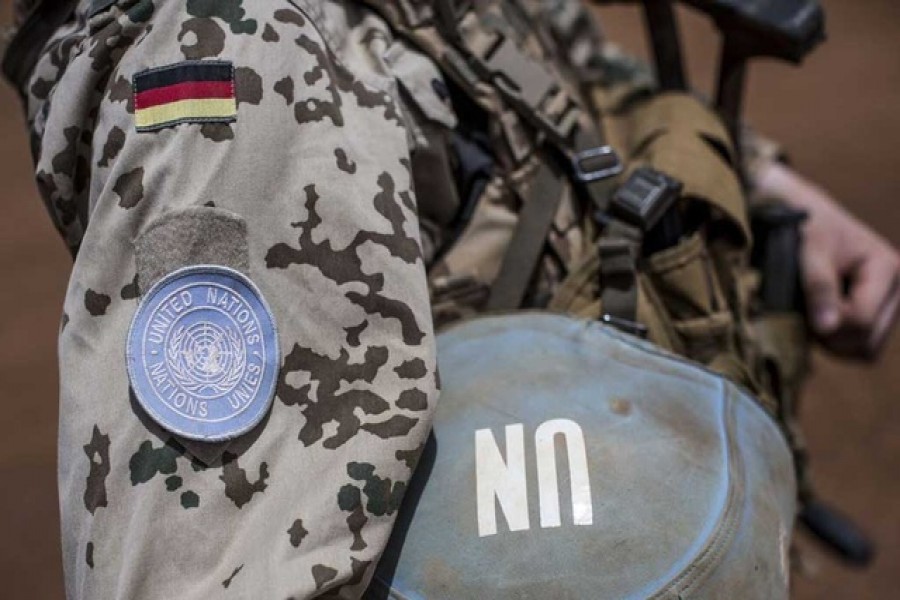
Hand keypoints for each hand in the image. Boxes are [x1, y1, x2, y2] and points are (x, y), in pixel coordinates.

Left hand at [754, 162, 899, 359]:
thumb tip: (827, 328)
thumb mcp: (808, 249)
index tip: (802, 306)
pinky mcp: (871, 313)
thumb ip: (818, 286)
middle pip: (866, 342)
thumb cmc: (803, 224)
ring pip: (863, 349)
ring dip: (832, 341)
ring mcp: (885, 304)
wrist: (795, 211)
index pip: (861, 321)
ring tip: (810, 313)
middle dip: (831, 336)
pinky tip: (817, 319)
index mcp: (887, 268)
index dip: (828, 323)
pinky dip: (834, 341)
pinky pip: (857, 347)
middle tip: (804, 312)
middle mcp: (895, 288)